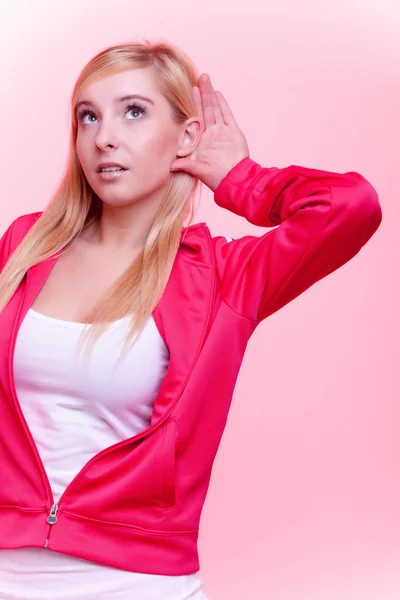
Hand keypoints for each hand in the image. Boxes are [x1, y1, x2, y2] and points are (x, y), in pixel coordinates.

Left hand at [169, 73, 249, 191]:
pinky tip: (218, 94)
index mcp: (202, 141)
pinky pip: (228, 116)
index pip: (197, 118)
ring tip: (206, 79)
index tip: (189, 91)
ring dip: (211, 95)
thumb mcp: (198, 171)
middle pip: (206, 110)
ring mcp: (223, 133)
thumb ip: (185, 165)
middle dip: (203, 94)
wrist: (235, 180)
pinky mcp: (234, 133)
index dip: (193, 105)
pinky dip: (223, 105)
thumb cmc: (217, 178)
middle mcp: (212, 134)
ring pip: (216, 109)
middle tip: (199, 77)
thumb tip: (170, 166)